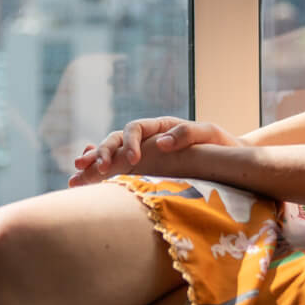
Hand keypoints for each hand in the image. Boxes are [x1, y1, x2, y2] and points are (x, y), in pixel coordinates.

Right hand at [69, 117, 235, 186]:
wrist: (230, 160)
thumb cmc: (221, 146)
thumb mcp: (210, 134)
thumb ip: (187, 134)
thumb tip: (161, 143)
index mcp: (160, 127)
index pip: (135, 129)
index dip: (129, 143)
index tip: (133, 161)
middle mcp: (147, 139)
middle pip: (116, 140)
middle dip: (102, 153)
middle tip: (96, 169)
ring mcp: (142, 154)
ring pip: (110, 154)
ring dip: (92, 163)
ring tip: (75, 176)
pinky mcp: (141, 170)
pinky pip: (114, 168)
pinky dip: (96, 172)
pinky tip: (81, 178)